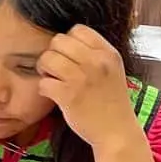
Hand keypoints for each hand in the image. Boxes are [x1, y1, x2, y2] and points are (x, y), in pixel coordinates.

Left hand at [36, 24, 138, 149]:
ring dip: (44, 69)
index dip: (67, 42)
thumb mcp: (112, 71)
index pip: (78, 29)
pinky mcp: (68, 96)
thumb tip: (66, 40)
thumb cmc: (110, 102)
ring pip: (47, 58)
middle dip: (53, 54)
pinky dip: (44, 89)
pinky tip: (53, 95)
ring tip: (52, 80)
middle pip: (58, 41)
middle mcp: (96, 62)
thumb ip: (94, 55)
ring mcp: (82, 78)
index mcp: (108, 54)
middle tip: (56, 70)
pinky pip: (43, 82)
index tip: (69, 57)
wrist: (116, 132)